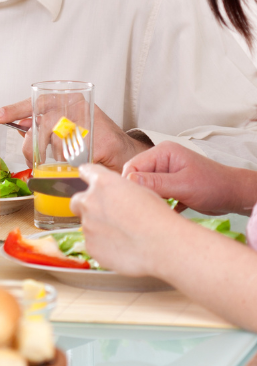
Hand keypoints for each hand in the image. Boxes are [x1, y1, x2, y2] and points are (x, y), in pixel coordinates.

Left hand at [0, 101, 147, 171]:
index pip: (36, 103)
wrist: (125, 153)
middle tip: (32, 159)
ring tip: (65, 158)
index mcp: (67, 100)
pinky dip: (72, 162)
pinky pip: (74, 155)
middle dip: (32, 146)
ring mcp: (91, 122)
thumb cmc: (93, 139)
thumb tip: (18, 125)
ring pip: (56, 142)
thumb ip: (42, 125)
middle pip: (42, 126)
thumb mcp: (64, 127)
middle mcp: (78, 106)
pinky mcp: (102, 140)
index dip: (15, 109)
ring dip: (56, 156)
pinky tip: (78, 160)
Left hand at [69, 164, 178, 277]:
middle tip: (106, 215)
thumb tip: (114, 193)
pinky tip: (122, 248)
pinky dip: (103, 245)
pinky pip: (93, 244)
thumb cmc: (159, 218)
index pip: (86, 171)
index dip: (89, 177)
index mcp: (103, 183)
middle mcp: (90, 201)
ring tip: (123, 235)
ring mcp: (88, 225)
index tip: (90, 181)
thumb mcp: (141, 191)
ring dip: (99, 228)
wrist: (165, 246)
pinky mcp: (91, 246)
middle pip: (78, 201)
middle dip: (88, 206)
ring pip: (87, 224)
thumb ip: (118, 189)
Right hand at [122, 142, 256, 215]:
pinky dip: (157, 203)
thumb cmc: (214, 187)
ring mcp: (166, 172)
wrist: (236, 195)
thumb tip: (129, 181)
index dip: (130, 182)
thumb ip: (155, 183)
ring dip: (149, 199)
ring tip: (154, 211)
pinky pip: (155, 193)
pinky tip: (162, 212)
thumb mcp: (183, 185)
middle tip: (144, 208)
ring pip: (146, 187)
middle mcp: (162, 160)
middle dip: (139, 192)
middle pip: (138, 176)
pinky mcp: (171, 184)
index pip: (134, 165)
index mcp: (163, 152)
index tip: (132, 200)